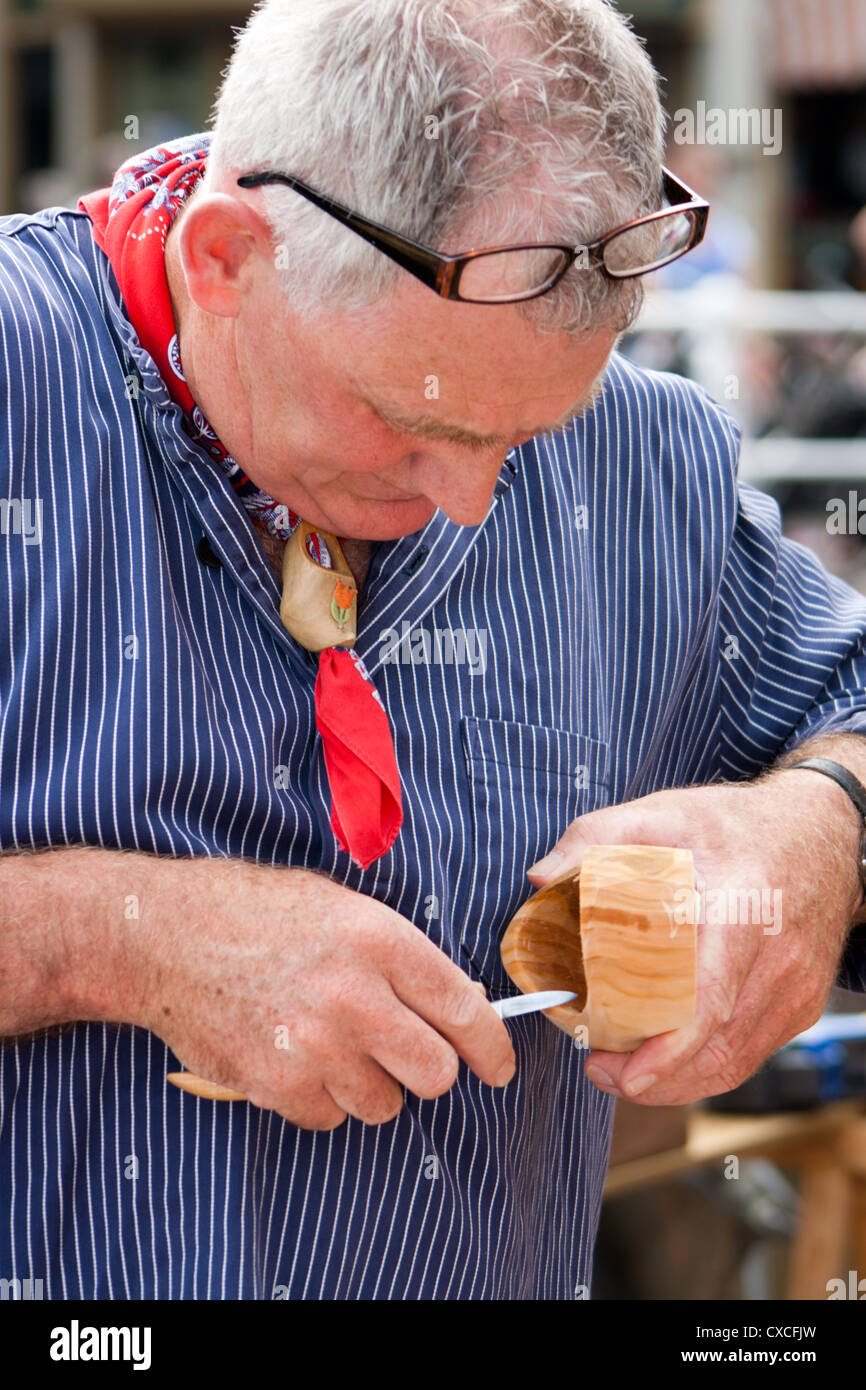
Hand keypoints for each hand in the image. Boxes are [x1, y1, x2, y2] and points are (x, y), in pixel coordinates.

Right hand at [127, 859, 513, 1127]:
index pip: (464, 1010)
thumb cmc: (257, 912)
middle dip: (427, 1070)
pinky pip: (329, 1119)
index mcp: (381, 940)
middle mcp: (356, 996)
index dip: (492, 1047)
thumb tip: (461, 1002)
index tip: (498, 1066)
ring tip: (332, 1046)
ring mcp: (315, 1046)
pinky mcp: (276, 1084)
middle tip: (404, 1055)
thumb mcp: (342, 907)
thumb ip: (402, 956)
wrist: (166, 935)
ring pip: (383, 1105)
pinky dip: (320, 1100)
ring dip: (369, 1086)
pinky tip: (294, 1059)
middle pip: (434, 1074)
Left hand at [526, 770, 861, 1104]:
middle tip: (601, 1071)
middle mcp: (779, 959)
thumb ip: (596, 837)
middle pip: (718, 1046)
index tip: (627, 1072)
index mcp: (743, 909)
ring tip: (623, 1074)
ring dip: (678, 1082)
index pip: (711, 999)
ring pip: (736, 1062)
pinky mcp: (802, 1005)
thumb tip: (540, 880)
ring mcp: (797, 989)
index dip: (670, 1050)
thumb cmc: (738, 825)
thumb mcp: (665, 812)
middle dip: (657, 1078)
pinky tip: (667, 1063)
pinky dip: (707, 1069)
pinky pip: (752, 1054)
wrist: (823, 834)